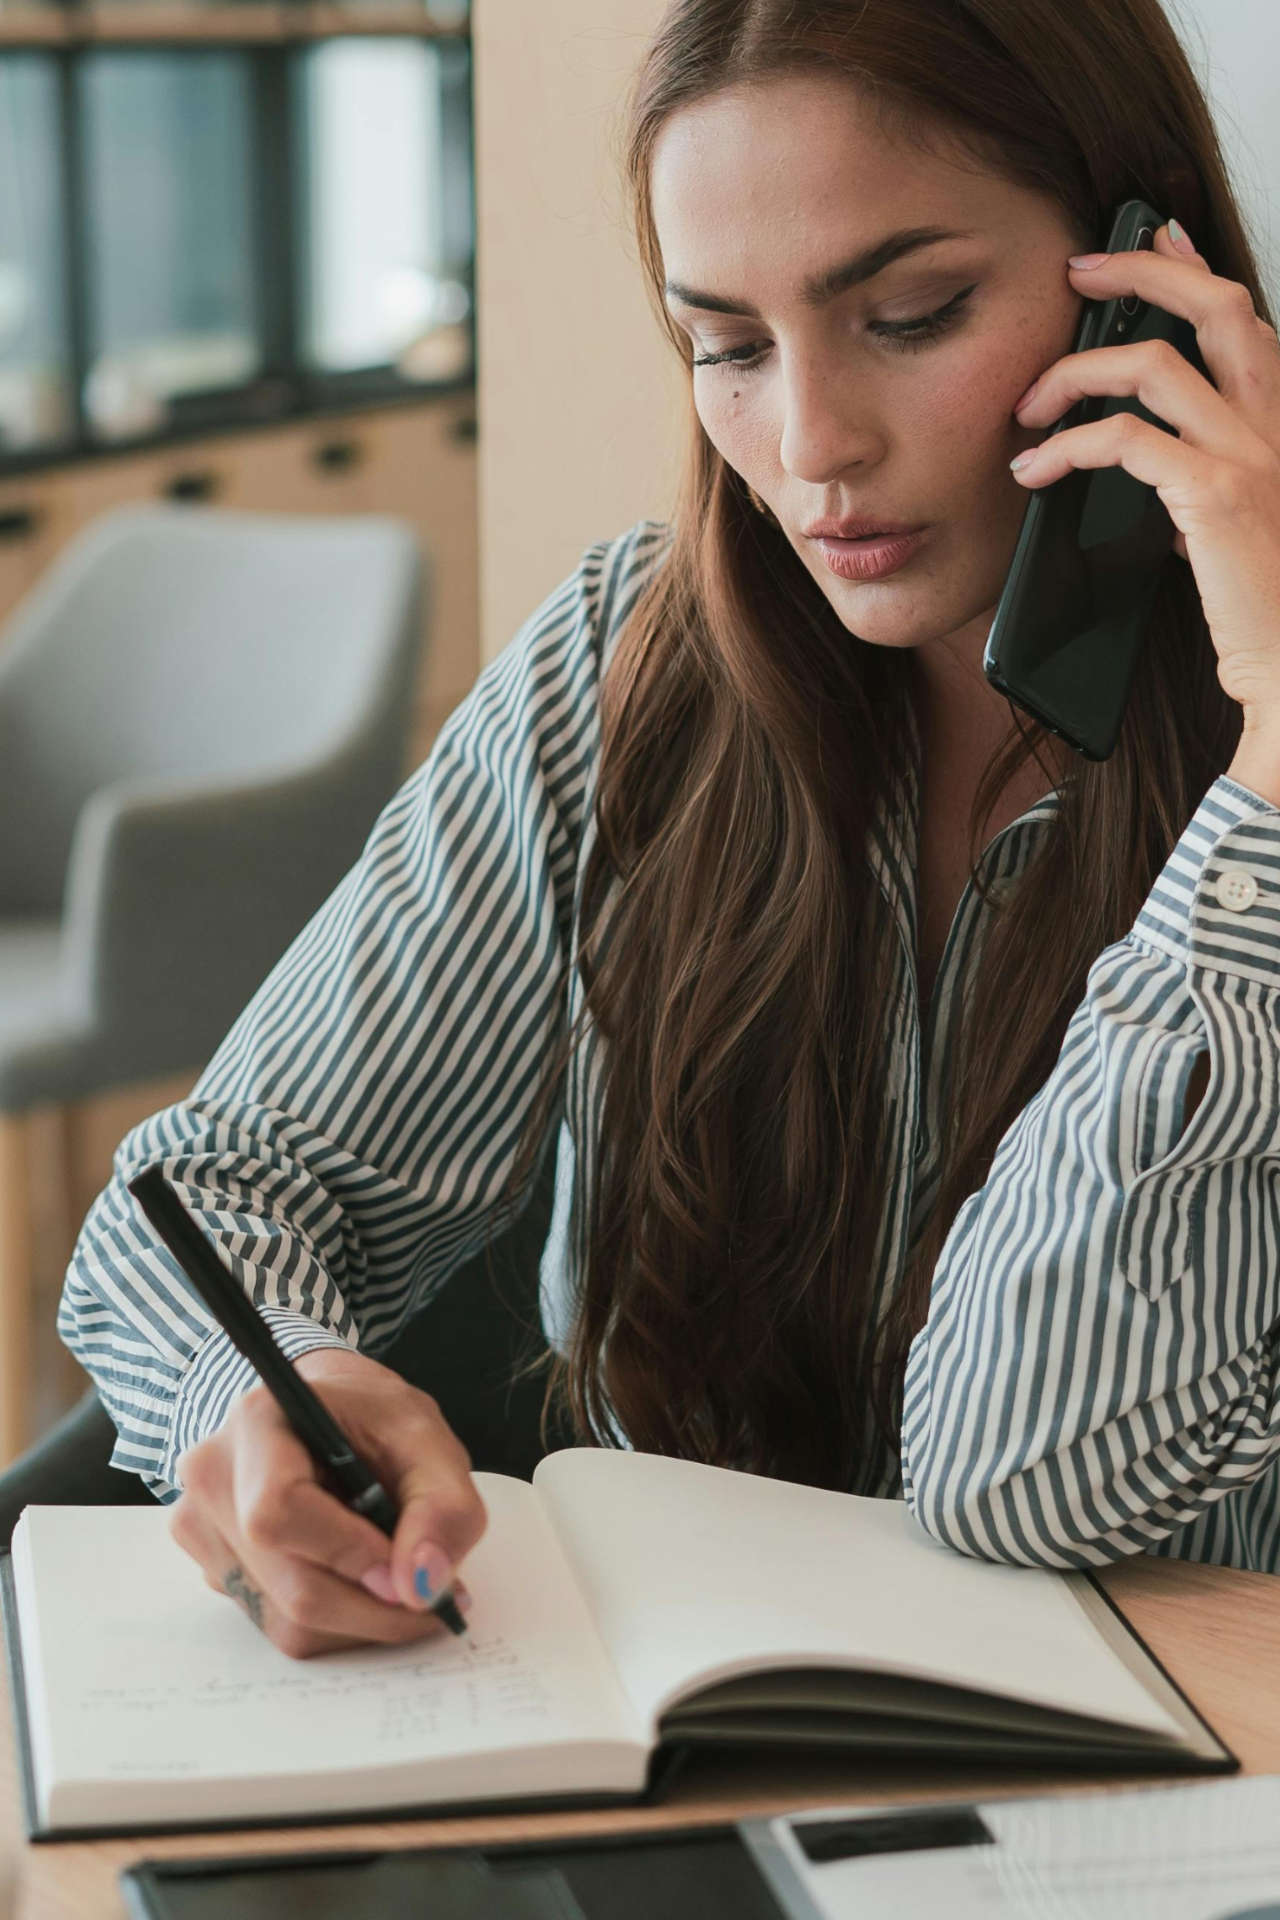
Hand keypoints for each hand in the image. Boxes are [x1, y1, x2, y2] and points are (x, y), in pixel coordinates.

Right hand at [169, 1347, 486, 1658]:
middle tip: (432, 1594)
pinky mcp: (211, 1570)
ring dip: (358, 1618)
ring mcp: (203, 1529)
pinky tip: (356, 1579)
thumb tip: (420, 1587)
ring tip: (396, 1577)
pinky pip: (275, 1626)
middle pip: (290, 1584)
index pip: (277, 1513)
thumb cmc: (373, 1421)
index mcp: (259, 1421)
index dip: (348, 1553)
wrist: (328, 1415)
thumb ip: (444, 1507)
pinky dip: (333, 1622)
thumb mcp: (429, 1439)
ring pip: (285, 1621)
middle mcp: (213, 1477)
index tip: (406, 1569)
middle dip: (373, 1605)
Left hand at [1009, 220, 1279, 731]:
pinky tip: (1037, 468)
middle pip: (1211, 305)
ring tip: (1030, 405)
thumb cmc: (1268, 605)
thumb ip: (1211, 488)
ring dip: (1074, 373)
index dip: (1195, 265)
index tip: (1156, 233)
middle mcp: (1278, 423)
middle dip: (1139, 271)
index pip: (1245, 315)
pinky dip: (1066, 447)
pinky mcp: (1216, 494)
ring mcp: (1251, 453)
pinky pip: (1123, 440)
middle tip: (1077, 272)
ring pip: (1152, 365)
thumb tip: (1164, 487)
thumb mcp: (1242, 527)